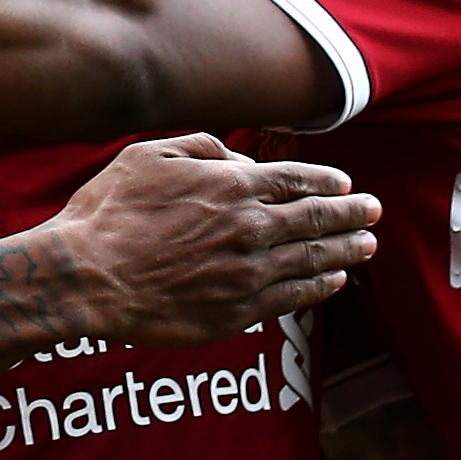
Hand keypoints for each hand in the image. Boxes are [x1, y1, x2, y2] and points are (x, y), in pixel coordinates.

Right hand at [37, 136, 378, 344]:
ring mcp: (248, 273)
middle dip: (353, 214)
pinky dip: (321, 288)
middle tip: (374, 211)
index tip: (347, 186)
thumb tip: (238, 159)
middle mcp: (250, 227)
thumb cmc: (108, 214)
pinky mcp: (238, 312)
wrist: (86, 278)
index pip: (297, 180)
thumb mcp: (148, 156)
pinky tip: (334, 282)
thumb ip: (201, 147)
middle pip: (318, 218)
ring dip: (347, 250)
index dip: (328, 182)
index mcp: (231, 185)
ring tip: (368, 246)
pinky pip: (294, 298)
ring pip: (314, 259)